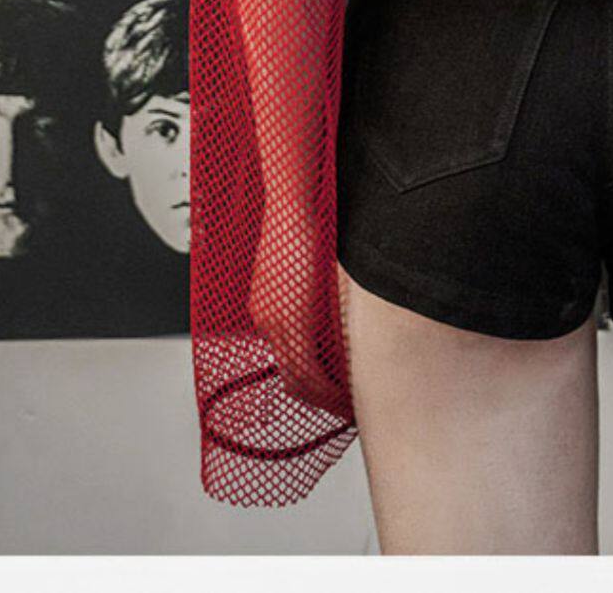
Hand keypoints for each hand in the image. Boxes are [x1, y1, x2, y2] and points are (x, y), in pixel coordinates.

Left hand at [248, 217, 348, 417]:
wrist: (292, 205)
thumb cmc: (302, 226)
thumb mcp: (309, 269)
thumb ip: (317, 298)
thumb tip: (337, 317)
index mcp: (269, 310)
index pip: (289, 361)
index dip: (311, 383)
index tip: (333, 392)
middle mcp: (266, 320)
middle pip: (290, 377)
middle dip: (318, 397)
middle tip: (342, 408)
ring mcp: (274, 321)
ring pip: (297, 377)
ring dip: (323, 395)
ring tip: (346, 405)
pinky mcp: (289, 319)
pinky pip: (306, 365)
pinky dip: (325, 383)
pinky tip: (343, 390)